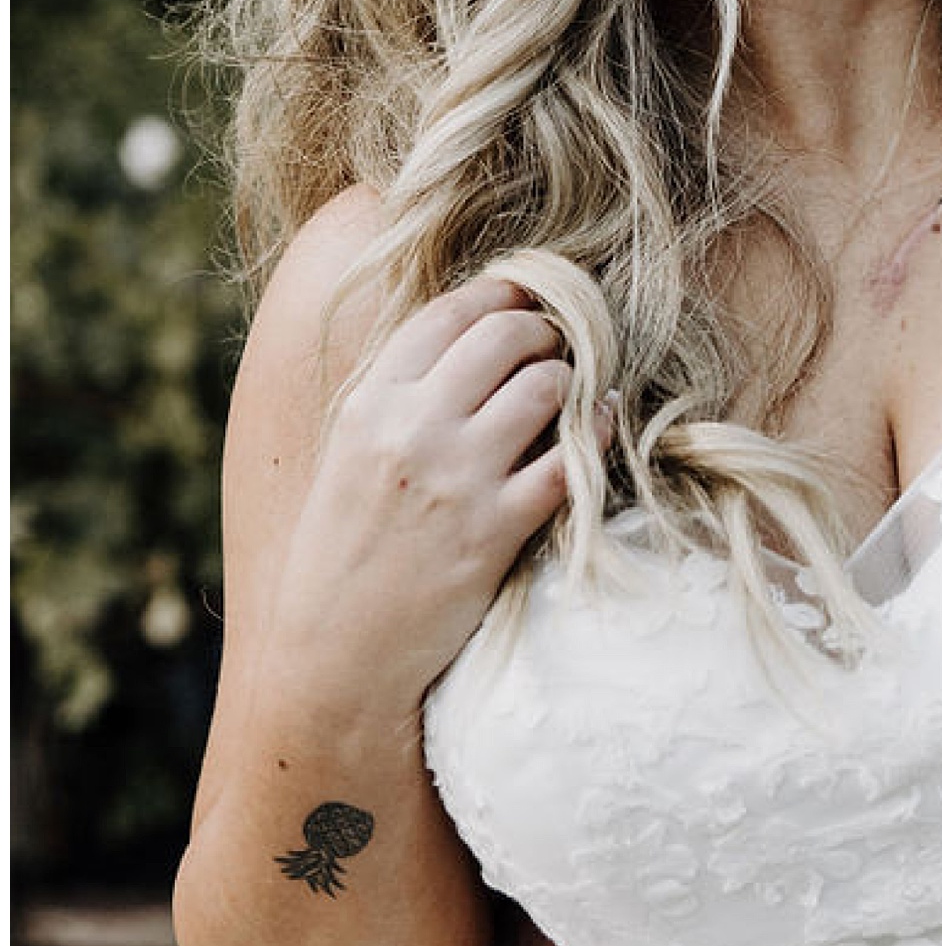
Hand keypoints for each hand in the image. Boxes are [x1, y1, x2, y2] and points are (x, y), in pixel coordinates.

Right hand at [265, 276, 577, 731]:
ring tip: (573, 392)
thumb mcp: (348, 455)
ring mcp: (458, 480)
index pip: (449, 314)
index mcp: (370, 405)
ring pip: (547, 386)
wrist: (337, 652)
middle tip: (559, 345)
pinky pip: (572, 459)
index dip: (502, 293)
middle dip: (546, 330)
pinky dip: (597, 434)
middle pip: (508, 337)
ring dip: (572, 381)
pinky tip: (600, 428)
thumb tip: (468, 335)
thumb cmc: (345, 551)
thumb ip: (399, 396)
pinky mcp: (497, 530)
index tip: (528, 296)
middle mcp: (413, 430)